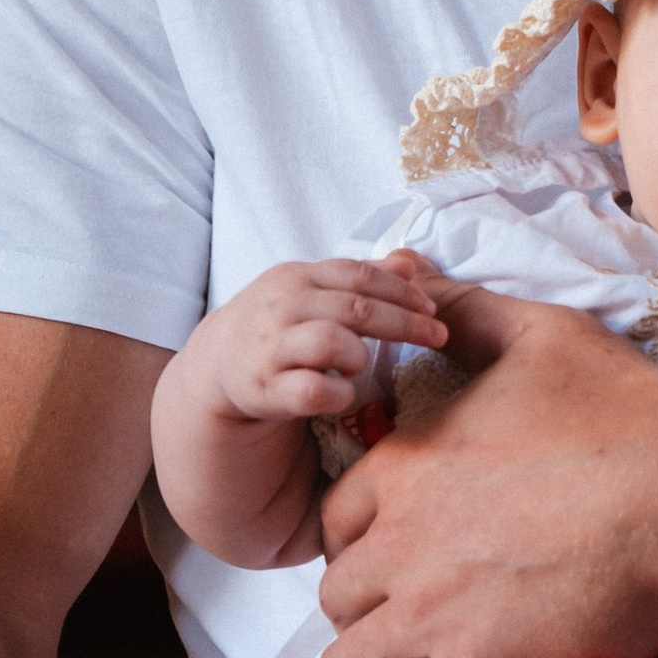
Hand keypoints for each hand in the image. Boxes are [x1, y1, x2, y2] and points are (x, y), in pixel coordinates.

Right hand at [182, 254, 445, 424]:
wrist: (218, 361)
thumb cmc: (280, 323)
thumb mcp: (312, 290)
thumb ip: (360, 277)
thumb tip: (408, 264)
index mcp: (298, 277)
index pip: (358, 275)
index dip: (401, 291)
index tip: (433, 308)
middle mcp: (282, 306)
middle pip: (355, 309)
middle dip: (404, 323)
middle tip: (438, 335)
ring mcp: (270, 347)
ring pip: (331, 343)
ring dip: (359, 356)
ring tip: (362, 364)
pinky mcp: (263, 388)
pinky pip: (311, 391)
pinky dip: (337, 394)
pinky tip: (343, 393)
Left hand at [306, 296, 657, 657]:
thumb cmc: (631, 413)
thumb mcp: (538, 332)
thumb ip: (458, 307)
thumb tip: (403, 270)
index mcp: (407, 463)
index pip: (343, 518)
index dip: (363, 543)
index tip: (387, 559)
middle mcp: (402, 541)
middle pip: (340, 596)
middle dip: (359, 617)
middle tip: (385, 637)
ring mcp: (435, 617)